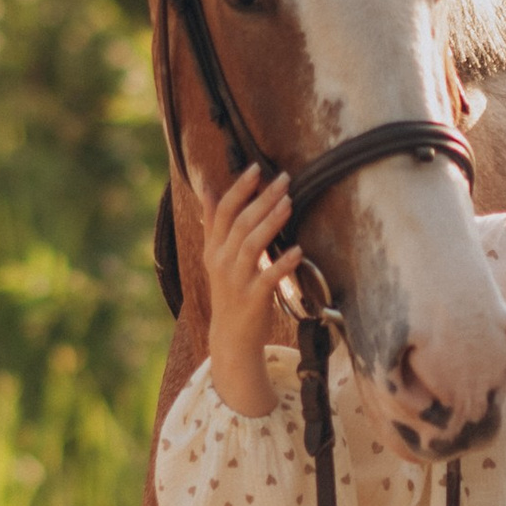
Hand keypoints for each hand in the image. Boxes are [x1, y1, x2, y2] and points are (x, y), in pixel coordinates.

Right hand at [199, 162, 293, 418]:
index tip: (256, 168)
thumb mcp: (216, 256)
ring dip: (271, 222)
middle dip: (262, 199)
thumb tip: (207, 189)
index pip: (224, 212)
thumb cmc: (230, 291)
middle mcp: (222, 261)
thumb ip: (214, 223)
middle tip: (284, 179)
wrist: (231, 337)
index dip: (239, 189)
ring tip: (289, 203)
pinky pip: (268, 278)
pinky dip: (282, 264)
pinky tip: (298, 251)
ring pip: (251, 246)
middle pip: (241, 223)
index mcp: (214, 248)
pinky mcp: (252, 300)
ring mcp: (236, 281)